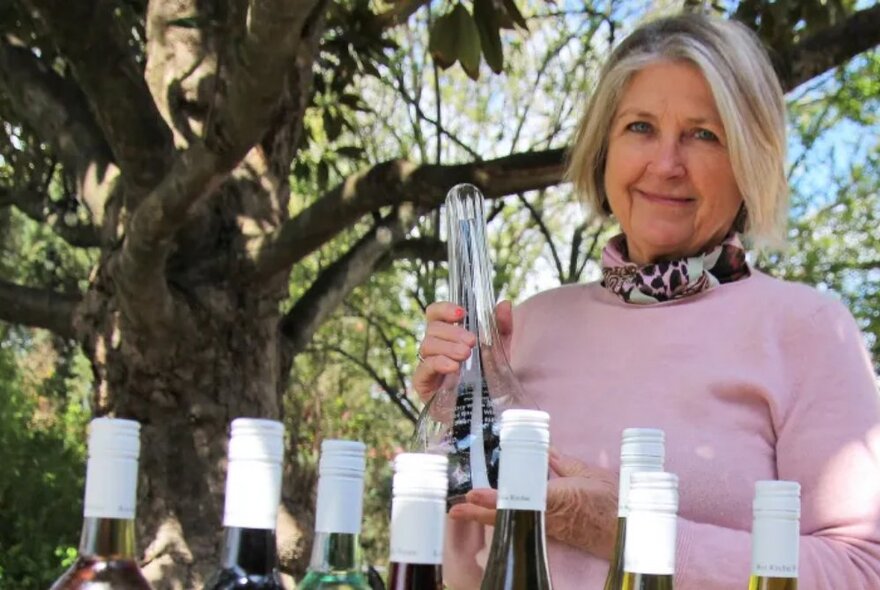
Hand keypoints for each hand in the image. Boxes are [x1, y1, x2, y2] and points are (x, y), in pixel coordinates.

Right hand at [413, 300, 512, 402]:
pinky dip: (439, 363)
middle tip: (472, 342)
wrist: (483, 409)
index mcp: (448, 334)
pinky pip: (424, 368)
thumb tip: (505, 304)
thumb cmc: (487, 376)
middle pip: (433, 328)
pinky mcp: (423, 383)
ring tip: (466, 354)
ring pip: (427, 345)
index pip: (435, 314)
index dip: (444, 309)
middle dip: (453, 332)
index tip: (462, 313)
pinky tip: (454, 367)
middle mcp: (435, 347)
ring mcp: (427, 364)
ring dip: (447, 347)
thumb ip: (501, 327)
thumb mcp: (499, 349)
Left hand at [447, 448, 618, 558]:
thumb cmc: (611, 501)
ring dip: (486, 516)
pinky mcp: (551, 533)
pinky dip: (502, 519)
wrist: (626, 532)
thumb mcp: (588, 474)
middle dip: (480, 512)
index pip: (520, 498)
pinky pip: (522, 525)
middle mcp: (548, 516)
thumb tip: (543, 449)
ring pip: (511, 521)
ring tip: (461, 511)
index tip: (473, 493)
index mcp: (557, 498)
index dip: (495, 497)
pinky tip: (487, 515)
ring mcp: (548, 527)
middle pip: (508, 515)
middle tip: (454, 509)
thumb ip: (562, 462)